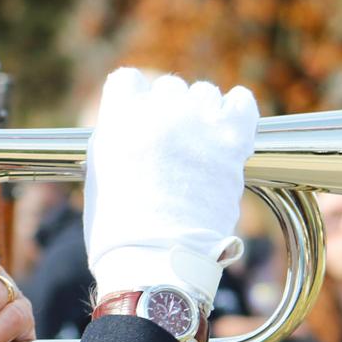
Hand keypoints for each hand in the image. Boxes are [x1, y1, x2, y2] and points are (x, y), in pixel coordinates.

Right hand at [85, 69, 258, 302]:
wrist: (157, 261)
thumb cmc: (119, 227)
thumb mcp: (99, 171)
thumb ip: (115, 134)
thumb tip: (132, 121)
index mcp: (120, 117)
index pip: (127, 80)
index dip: (132, 101)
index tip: (138, 119)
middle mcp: (160, 112)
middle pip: (168, 86)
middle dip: (168, 109)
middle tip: (170, 139)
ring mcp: (198, 125)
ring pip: (203, 93)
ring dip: (200, 112)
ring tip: (198, 140)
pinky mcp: (231, 142)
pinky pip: (241, 103)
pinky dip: (236, 108)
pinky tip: (229, 121)